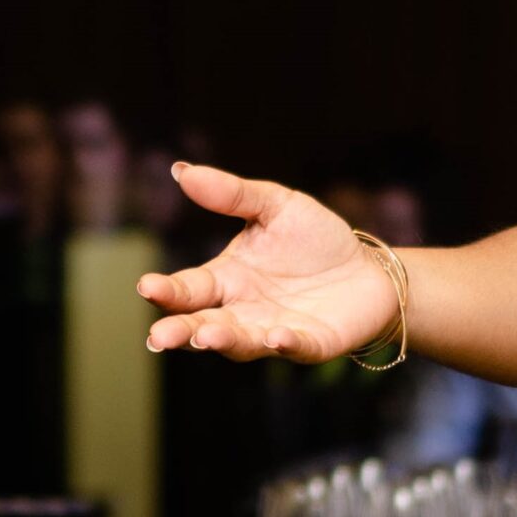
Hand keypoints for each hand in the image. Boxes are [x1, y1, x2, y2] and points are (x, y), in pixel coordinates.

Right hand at [137, 165, 397, 362]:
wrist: (369, 269)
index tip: (147, 287)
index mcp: (227, 279)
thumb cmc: (316, 240)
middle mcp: (243, 311)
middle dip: (181, 331)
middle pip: (203, 325)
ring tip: (206, 336)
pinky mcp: (311, 342)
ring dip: (223, 340)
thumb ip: (231, 194)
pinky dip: (284, 343)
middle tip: (158, 338)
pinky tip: (277, 336)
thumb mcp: (275, 206)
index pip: (189, 289)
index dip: (167, 291)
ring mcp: (274, 331)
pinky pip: (294, 346)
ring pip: (241, 342)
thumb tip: (181, 170)